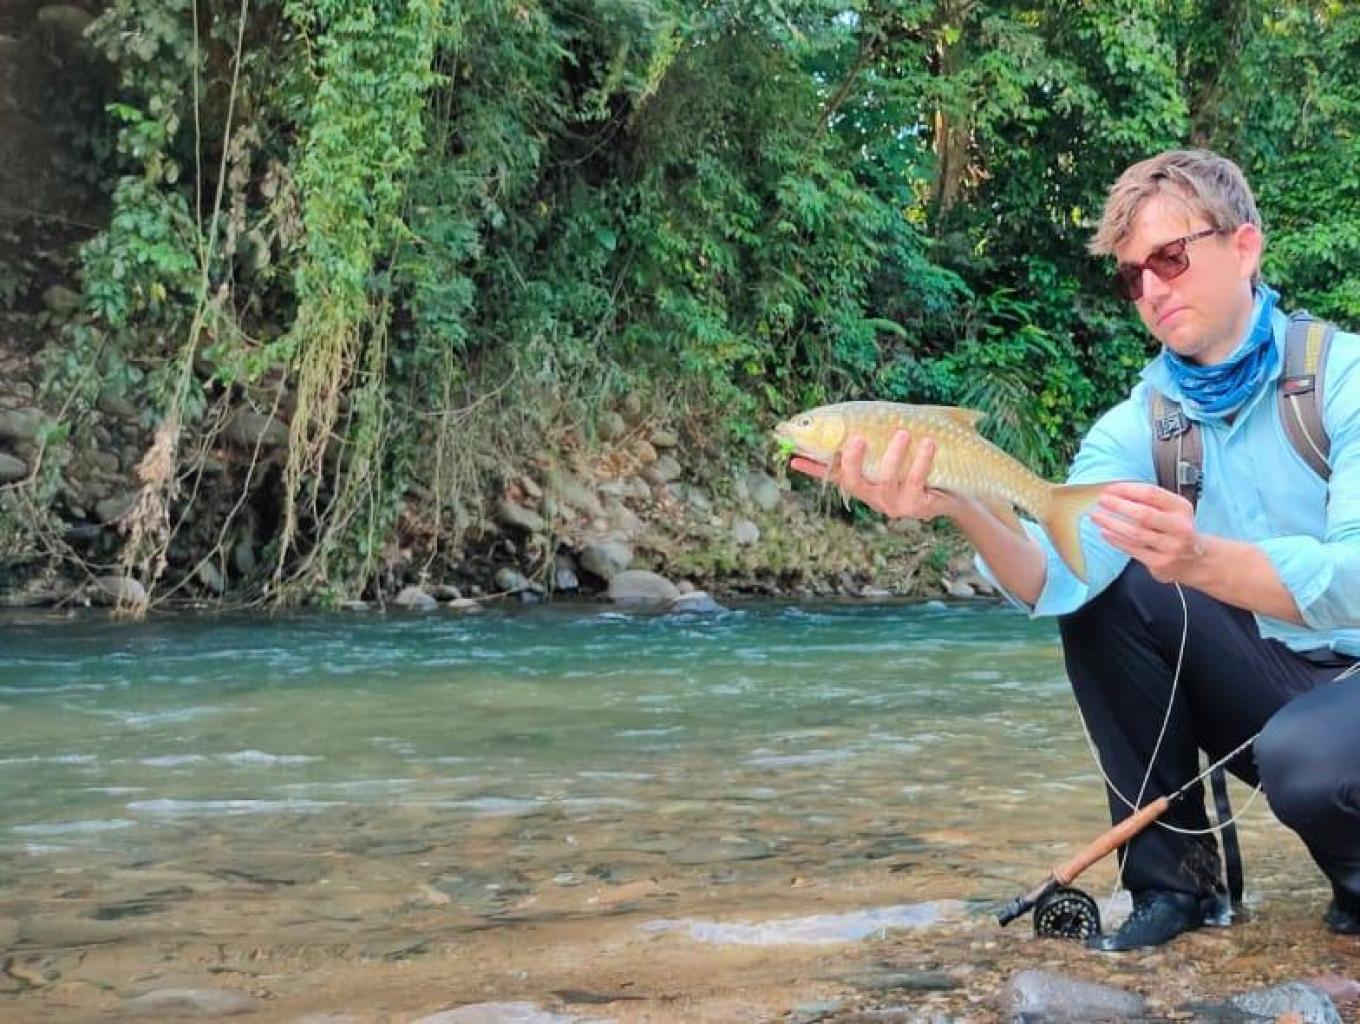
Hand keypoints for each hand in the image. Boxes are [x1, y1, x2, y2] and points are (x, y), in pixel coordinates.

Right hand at [789, 430, 961, 520]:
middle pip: (853, 482)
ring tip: (904, 432)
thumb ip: (870, 445)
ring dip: (894, 454)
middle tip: (858, 438)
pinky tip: (928, 442)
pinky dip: (922, 460)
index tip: (797, 455)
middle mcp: (874, 497)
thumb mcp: (893, 457)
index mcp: (864, 484)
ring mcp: (895, 504)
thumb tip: (842, 423)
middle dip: (853, 460)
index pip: (833, 474)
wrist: (954, 493)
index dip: (813, 468)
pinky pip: (917, 480)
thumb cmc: (917, 469)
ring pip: (887, 480)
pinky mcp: (917, 506)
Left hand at [1090, 481, 1206, 583]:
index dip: (1127, 490)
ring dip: (1112, 523)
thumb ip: (1152, 502)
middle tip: (1101, 501)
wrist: (1198, 561)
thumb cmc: (1178, 531)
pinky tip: (1105, 532)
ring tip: (1096, 516)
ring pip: (1135, 533)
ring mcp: (1170, 547)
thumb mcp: (1174, 511)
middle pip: (1143, 514)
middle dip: (1118, 506)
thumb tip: (1117, 492)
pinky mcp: (1160, 563)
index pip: (1152, 494)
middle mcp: (1179, 528)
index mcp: (1182, 509)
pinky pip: (1133, 549)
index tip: (1110, 489)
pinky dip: (1116, 540)